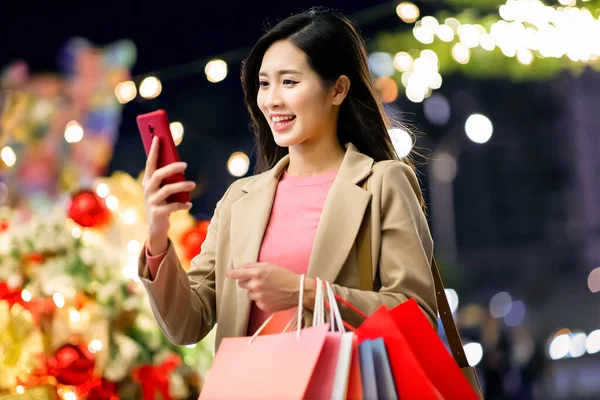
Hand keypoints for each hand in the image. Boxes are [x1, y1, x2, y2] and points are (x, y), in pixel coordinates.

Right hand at [142, 136, 195, 253]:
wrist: (156, 226)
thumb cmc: (162, 202)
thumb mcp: (163, 189)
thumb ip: (168, 178)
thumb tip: (180, 164)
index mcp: (148, 181)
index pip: (150, 163)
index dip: (153, 151)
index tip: (158, 138)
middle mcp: (148, 190)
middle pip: (158, 175)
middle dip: (171, 168)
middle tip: (185, 164)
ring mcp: (151, 202)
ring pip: (167, 190)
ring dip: (181, 186)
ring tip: (193, 184)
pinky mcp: (157, 213)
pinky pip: (172, 207)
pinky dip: (183, 204)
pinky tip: (189, 204)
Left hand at [226, 263, 314, 312]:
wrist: (298, 290)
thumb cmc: (285, 276)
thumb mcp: (270, 266)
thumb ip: (254, 266)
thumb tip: (242, 268)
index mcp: (258, 273)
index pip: (238, 273)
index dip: (232, 273)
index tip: (228, 274)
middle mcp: (256, 285)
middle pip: (241, 284)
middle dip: (247, 282)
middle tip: (258, 280)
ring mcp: (259, 297)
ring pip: (249, 294)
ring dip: (254, 291)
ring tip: (268, 289)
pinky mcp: (263, 306)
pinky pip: (256, 302)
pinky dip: (261, 299)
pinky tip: (271, 296)